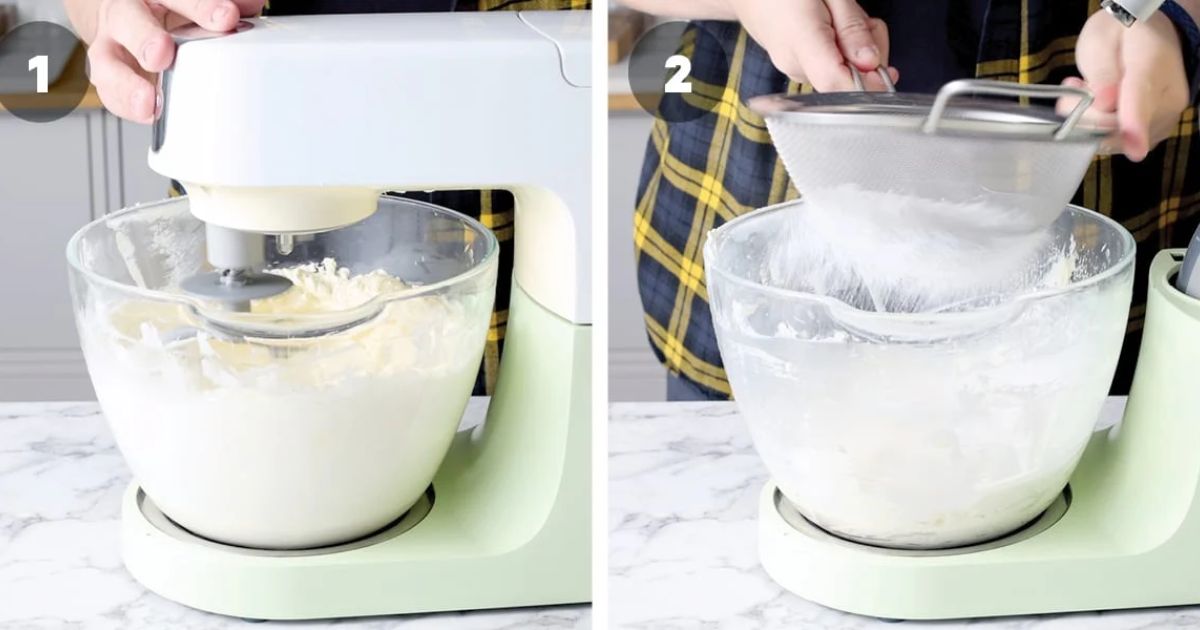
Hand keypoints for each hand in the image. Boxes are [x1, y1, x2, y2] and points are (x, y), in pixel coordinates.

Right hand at [86, 0, 263, 122]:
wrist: (128, 19)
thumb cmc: (171, 11)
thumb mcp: (193, 4)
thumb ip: (220, 4)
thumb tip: (252, 5)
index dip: (201, 6)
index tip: (227, 17)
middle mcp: (126, 14)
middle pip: (128, 21)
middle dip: (144, 38)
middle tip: (161, 54)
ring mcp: (111, 47)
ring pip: (106, 62)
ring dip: (127, 85)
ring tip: (147, 103)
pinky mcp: (108, 76)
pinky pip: (109, 92)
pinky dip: (125, 105)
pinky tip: (147, 115)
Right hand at [729, 0, 896, 91]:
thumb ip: (851, 28)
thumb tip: (871, 63)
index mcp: (801, 43)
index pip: (838, 86)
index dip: (869, 85)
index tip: (887, 72)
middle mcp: (795, 64)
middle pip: (846, 80)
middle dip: (868, 54)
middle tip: (862, 21)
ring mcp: (794, 68)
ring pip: (842, 73)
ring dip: (856, 48)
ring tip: (842, 17)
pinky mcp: (797, 67)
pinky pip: (832, 66)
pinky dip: (842, 49)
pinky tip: (833, 27)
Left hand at [1061, 9, 1189, 161]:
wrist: (1148, 35)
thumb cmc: (1122, 35)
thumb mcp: (1101, 40)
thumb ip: (1102, 71)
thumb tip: (1104, 103)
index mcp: (1153, 64)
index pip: (1142, 98)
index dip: (1134, 126)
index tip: (1134, 150)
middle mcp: (1168, 97)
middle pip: (1122, 127)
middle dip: (1087, 117)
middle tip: (1075, 86)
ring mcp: (1164, 117)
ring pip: (1119, 139)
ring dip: (1092, 122)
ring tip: (1088, 88)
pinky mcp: (1155, 131)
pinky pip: (1120, 141)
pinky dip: (1100, 129)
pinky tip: (1097, 105)